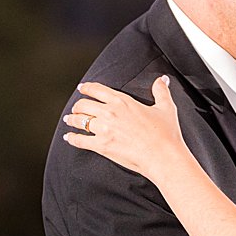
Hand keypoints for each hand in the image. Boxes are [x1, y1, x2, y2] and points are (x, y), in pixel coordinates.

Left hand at [64, 76, 187, 184]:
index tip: (82, 88)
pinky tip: (69, 137)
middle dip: (77, 106)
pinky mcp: (101, 146)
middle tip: (76, 109)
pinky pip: (80, 140)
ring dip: (72, 120)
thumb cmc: (166, 133)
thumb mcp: (166, 108)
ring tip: (70, 120)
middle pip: (83, 104)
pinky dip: (72, 138)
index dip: (86, 88)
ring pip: (79, 120)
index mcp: (123, 101)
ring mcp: (104, 129)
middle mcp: (110, 112)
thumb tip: (162, 80)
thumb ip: (161, 91)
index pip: (97, 89)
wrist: (163, 156)